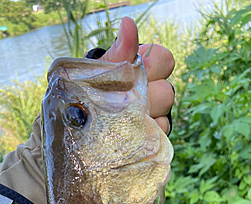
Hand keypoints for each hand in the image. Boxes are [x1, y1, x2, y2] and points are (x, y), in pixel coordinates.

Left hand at [100, 17, 174, 134]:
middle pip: (166, 90)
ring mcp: (157, 112)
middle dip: (144, 94)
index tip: (131, 69)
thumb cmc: (97, 84)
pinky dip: (145, 131)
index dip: (151, 66)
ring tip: (121, 115)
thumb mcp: (106, 67)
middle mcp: (157, 89)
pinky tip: (129, 129)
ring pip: (164, 110)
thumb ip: (120, 50)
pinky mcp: (153, 133)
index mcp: (147, 67)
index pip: (165, 60)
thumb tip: (128, 24)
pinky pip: (160, 130)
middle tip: (122, 98)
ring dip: (143, 113)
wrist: (83, 112)